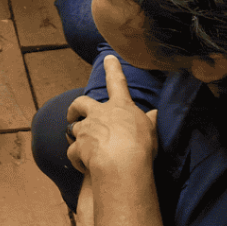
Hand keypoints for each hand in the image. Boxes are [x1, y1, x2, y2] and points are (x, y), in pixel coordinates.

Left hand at [65, 54, 158, 177]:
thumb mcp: (150, 130)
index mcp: (120, 106)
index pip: (117, 82)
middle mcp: (99, 113)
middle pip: (80, 103)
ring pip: (73, 129)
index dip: (113, 68)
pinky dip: (77, 160)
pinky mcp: (78, 146)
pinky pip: (73, 152)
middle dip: (74, 108)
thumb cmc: (140, 146)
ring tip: (81, 147)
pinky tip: (85, 167)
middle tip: (72, 114)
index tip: (108, 58)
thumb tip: (154, 113)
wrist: (122, 163)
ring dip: (74, 137)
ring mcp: (86, 129)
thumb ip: (149, 120)